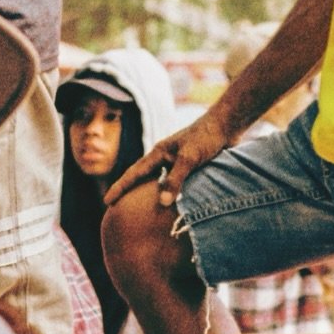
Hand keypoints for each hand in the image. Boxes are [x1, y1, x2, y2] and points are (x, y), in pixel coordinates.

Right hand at [104, 106, 235, 207]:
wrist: (226, 125)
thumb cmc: (206, 138)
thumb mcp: (189, 159)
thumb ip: (175, 180)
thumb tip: (161, 203)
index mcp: (159, 153)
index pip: (133, 174)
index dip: (119, 188)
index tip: (106, 202)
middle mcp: (164, 157)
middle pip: (140, 177)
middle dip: (128, 191)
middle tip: (115, 207)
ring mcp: (176, 161)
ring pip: (157, 180)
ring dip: (147, 193)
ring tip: (139, 208)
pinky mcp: (189, 165)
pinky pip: (173, 182)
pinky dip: (168, 192)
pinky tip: (170, 202)